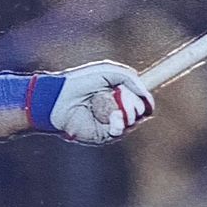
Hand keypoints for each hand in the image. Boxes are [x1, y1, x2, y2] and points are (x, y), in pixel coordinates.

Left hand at [40, 62, 154, 145]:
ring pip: (134, 121)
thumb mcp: (109, 71)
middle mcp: (116, 111)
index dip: (145, 99)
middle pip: (141, 111)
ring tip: (113, 104)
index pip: (141, 101)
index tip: (144, 95)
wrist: (59, 97)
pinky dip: (120, 122)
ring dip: (128, 111)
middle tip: (121, 94)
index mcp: (118, 96)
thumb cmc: (80, 81)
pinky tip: (113, 116)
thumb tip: (148, 97)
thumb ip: (131, 79)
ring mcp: (110, 124)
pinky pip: (120, 130)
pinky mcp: (102, 135)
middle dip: (136, 102)